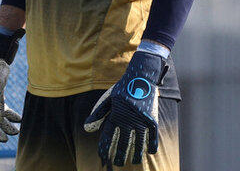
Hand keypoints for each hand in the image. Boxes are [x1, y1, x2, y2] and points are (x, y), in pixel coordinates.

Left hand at [83, 51, 165, 166]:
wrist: (141, 76)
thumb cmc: (122, 88)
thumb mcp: (107, 99)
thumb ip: (97, 115)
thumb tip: (86, 129)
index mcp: (115, 115)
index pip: (108, 137)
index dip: (105, 148)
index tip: (103, 157)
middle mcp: (128, 121)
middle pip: (123, 144)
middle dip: (119, 156)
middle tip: (118, 163)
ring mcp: (142, 121)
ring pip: (138, 144)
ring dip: (135, 155)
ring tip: (132, 162)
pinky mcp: (153, 120)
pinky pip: (153, 138)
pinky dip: (151, 146)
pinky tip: (149, 152)